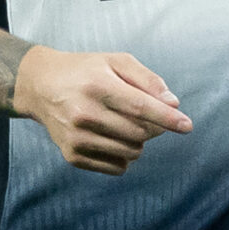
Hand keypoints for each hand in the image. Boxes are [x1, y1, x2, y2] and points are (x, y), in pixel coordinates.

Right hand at [14, 47, 190, 173]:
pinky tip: (112, 138)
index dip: (167, 118)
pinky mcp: (72, 156)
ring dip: (139, 142)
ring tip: (124, 125)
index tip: (187, 126)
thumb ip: (148, 80)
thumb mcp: (116, 62)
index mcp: (97, 86)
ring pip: (131, 153)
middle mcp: (84, 114)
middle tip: (145, 115)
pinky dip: (124, 157)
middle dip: (153, 127)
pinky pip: (117, 168)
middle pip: (140, 133)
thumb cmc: (86, 71)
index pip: (140, 107)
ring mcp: (77, 138)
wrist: (40, 86)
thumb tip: (173, 104)